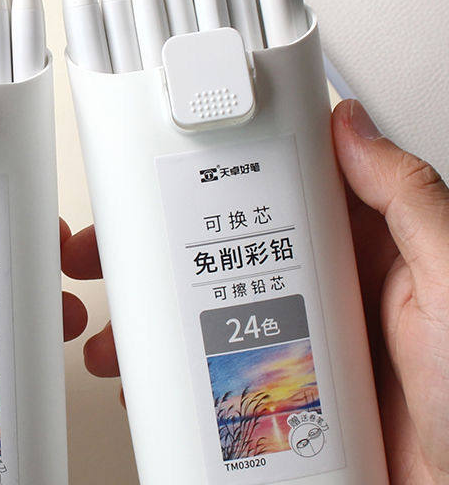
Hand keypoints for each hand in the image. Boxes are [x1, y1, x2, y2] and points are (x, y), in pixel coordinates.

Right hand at [61, 99, 448, 483]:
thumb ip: (407, 199)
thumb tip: (349, 125)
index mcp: (358, 246)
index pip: (272, 188)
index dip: (211, 173)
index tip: (155, 170)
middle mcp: (321, 285)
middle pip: (218, 248)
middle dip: (151, 248)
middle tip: (105, 249)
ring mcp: (298, 337)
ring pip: (208, 310)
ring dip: (152, 316)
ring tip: (113, 327)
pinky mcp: (286, 387)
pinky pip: (219, 367)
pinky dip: (177, 371)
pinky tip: (150, 377)